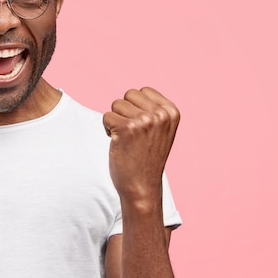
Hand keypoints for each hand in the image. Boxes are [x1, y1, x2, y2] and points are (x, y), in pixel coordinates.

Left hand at [102, 87, 179, 203]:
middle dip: (125, 112)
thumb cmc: (148, 158)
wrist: (142, 186)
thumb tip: (137, 92)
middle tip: (132, 134)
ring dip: (116, 121)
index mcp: (172, 112)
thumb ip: (155, 110)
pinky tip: (119, 143)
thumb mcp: (161, 130)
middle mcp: (160, 114)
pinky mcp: (126, 128)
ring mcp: (144, 121)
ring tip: (127, 139)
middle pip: (128, 95)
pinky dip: (107, 129)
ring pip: (116, 104)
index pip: (143, 91)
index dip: (136, 107)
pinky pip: (106, 117)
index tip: (142, 128)